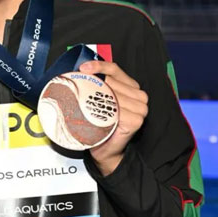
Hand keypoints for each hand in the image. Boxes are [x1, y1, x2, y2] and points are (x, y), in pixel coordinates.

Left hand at [78, 60, 148, 175]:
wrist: (105, 150)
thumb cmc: (102, 125)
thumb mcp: (101, 100)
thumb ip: (99, 86)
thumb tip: (82, 71)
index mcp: (132, 87)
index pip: (115, 70)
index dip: (99, 66)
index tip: (83, 68)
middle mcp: (139, 96)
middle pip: (112, 82)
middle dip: (93, 85)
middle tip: (77, 89)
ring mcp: (140, 108)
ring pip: (113, 95)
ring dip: (97, 99)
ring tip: (85, 104)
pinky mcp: (137, 119)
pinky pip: (116, 110)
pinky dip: (104, 112)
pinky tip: (96, 115)